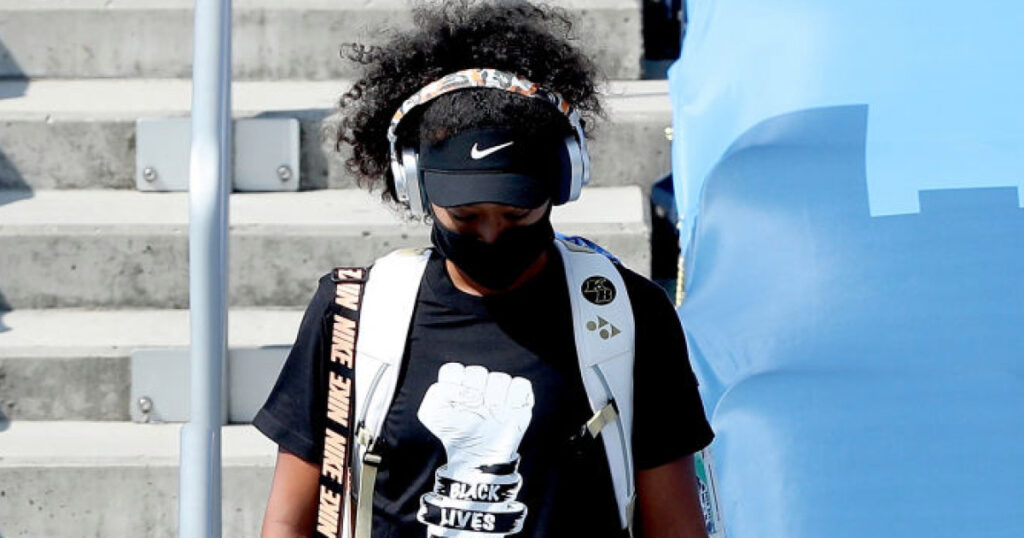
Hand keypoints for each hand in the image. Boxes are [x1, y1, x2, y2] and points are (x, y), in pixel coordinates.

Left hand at [417, 362, 534, 472]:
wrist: (478, 458)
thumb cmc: (456, 435)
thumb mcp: (432, 415)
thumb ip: (437, 392)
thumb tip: (464, 389)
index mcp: (458, 384)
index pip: (453, 369)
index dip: (453, 385)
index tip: (455, 404)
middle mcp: (480, 384)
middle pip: (477, 372)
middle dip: (474, 393)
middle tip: (474, 410)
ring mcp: (500, 391)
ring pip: (500, 378)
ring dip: (494, 399)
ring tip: (491, 415)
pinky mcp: (520, 398)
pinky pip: (520, 384)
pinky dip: (514, 398)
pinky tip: (507, 412)